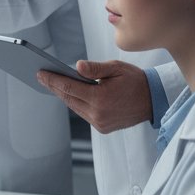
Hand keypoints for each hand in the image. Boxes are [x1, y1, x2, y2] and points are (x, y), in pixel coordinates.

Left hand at [37, 59, 151, 132]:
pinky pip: (83, 113)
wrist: (154, 101)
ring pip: (74, 107)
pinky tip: (69, 93)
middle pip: (68, 99)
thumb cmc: (136, 81)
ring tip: (52, 83)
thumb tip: (76, 67)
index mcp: (101, 98)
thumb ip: (95, 68)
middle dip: (54, 87)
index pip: (69, 88)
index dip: (52, 80)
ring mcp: (100, 123)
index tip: (40, 73)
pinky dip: (75, 103)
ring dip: (64, 95)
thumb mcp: (117, 68)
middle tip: (41, 76)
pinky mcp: (102, 128)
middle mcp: (98, 114)